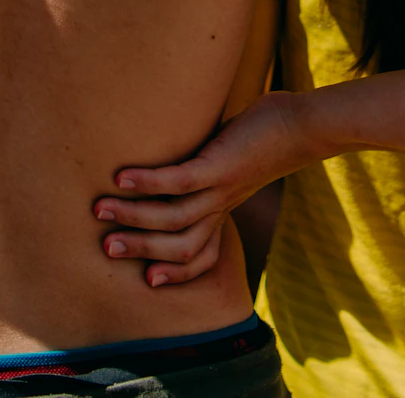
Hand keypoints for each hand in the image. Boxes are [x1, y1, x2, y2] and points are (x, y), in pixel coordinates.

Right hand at [93, 93, 315, 286]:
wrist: (303, 126)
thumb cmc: (267, 136)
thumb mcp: (235, 157)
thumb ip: (210, 161)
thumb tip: (183, 147)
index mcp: (225, 208)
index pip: (203, 256)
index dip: (176, 273)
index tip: (147, 279)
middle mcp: (222, 206)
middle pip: (179, 246)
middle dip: (140, 249)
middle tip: (105, 246)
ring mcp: (221, 189)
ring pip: (173, 219)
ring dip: (133, 217)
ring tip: (101, 208)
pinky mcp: (220, 166)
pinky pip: (179, 182)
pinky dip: (148, 183)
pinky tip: (123, 177)